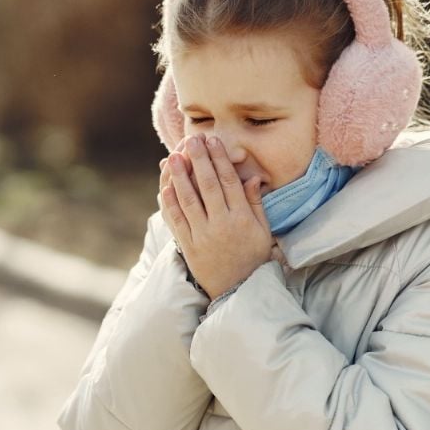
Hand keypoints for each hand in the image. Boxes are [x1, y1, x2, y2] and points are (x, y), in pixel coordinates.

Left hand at [158, 134, 272, 299]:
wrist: (237, 290)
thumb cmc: (253, 258)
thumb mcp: (263, 231)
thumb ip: (255, 204)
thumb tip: (253, 177)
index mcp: (242, 219)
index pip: (229, 182)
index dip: (220, 159)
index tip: (213, 141)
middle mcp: (221, 225)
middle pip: (207, 186)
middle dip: (199, 160)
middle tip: (192, 139)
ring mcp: (202, 236)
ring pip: (188, 200)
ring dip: (180, 176)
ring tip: (174, 156)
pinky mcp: (188, 246)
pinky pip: (176, 220)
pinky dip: (170, 202)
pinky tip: (166, 186)